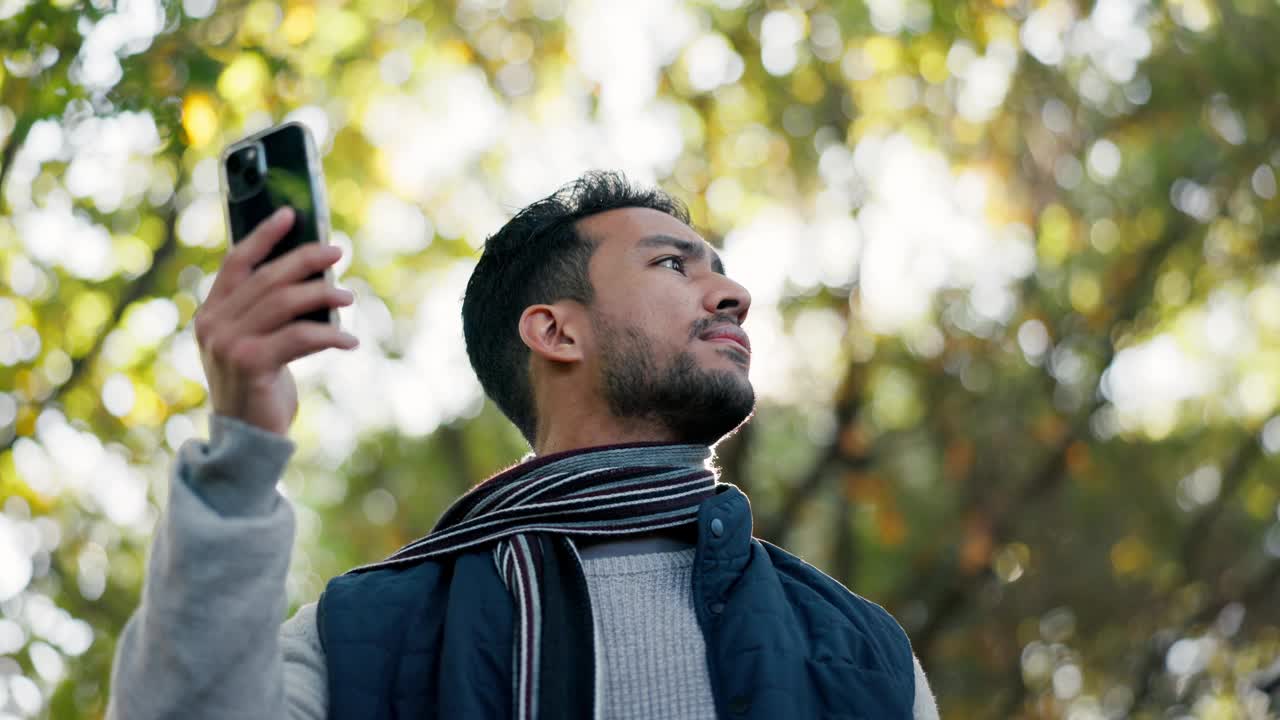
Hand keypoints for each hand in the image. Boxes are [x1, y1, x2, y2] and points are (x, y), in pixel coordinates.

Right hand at [193, 207, 357, 436]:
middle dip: (306, 260)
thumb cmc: (258, 385)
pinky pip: (300, 336)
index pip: (236, 262)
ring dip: (323, 294)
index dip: (264, 235)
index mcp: (210, 312)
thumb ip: (266, 311)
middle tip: (337, 253)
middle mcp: (213, 324)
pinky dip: (330, 335)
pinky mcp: (252, 363)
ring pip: (286, 302)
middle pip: (268, 278)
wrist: (245, 438)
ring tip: (348, 295)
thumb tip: (312, 274)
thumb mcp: (255, 342)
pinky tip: (349, 340)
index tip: (291, 215)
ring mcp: (229, 344)